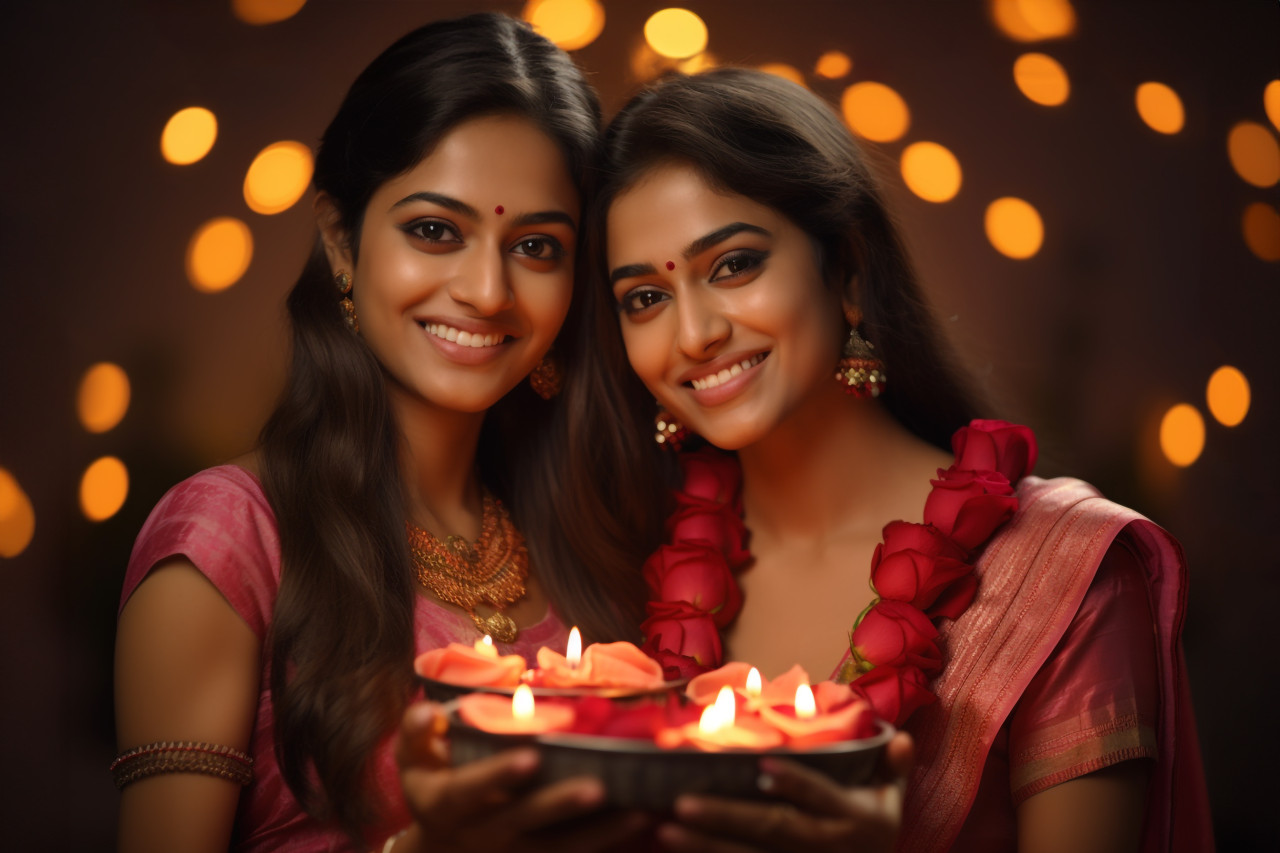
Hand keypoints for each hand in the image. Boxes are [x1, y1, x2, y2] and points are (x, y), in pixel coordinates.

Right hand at [394, 701, 648, 852]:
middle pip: (524, 822)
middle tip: (598, 786)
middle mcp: (482, 835)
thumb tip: (431, 711)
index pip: (469, 790)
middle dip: (560, 805)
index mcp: (446, 804)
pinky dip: (610, 845)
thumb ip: (418, 731)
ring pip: (560, 849)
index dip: (498, 775)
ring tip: (640, 809)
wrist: (443, 850)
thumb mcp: (413, 760)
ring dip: (601, 832)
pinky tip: (645, 825)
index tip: (531, 756)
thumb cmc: (433, 786)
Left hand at [657, 730, 912, 852]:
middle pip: (772, 830)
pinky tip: (672, 845)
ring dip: (705, 845)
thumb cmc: (875, 834)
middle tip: (683, 802)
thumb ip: (894, 768)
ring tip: (665, 826)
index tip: (763, 766)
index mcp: (854, 819)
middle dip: (727, 817)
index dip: (795, 784)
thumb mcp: (893, 802)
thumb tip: (901, 737)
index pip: (821, 798)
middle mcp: (824, 845)